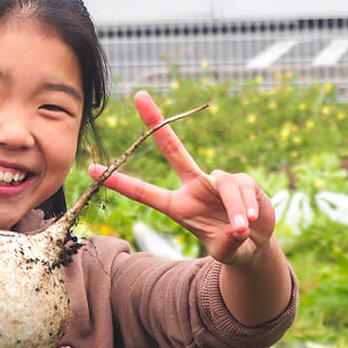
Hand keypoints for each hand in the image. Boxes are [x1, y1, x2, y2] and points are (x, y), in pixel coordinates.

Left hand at [88, 91, 275, 264]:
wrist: (255, 244)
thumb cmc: (231, 247)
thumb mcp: (226, 252)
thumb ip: (228, 244)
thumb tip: (238, 228)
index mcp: (177, 206)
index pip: (143, 192)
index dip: (119, 181)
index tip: (91, 168)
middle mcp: (194, 186)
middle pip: (173, 147)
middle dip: (156, 121)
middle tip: (138, 95)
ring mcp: (217, 180)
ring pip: (223, 183)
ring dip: (234, 208)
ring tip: (241, 229)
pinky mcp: (241, 180)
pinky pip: (241, 187)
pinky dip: (246, 206)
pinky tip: (251, 220)